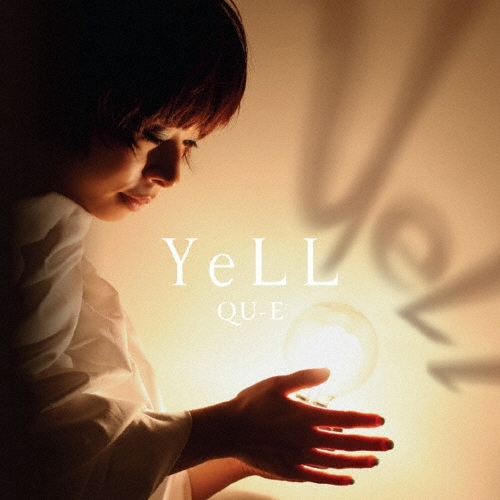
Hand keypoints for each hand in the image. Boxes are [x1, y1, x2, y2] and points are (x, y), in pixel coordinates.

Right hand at [226, 368, 392, 485]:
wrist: (229, 430)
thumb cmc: (252, 403)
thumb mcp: (278, 383)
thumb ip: (305, 377)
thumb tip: (329, 371)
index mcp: (306, 417)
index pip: (345, 419)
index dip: (365, 420)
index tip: (381, 421)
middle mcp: (308, 439)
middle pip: (347, 444)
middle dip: (370, 443)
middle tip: (388, 444)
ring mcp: (300, 457)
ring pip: (337, 463)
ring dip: (358, 462)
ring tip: (374, 461)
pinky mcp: (290, 470)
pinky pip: (319, 477)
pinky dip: (336, 479)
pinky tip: (347, 479)